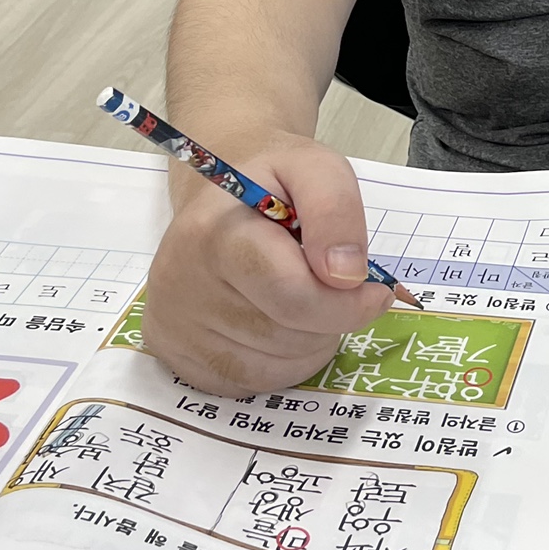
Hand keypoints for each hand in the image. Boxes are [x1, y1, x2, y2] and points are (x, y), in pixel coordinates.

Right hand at [142, 130, 396, 395]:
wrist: (215, 191)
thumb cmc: (270, 179)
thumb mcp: (315, 166)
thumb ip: (337, 210)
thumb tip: (347, 276)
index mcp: (214, 234)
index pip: (292, 294)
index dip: (347, 302)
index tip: (375, 290)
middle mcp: (181, 285)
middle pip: (286, 335)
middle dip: (330, 317)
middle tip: (336, 286)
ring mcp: (174, 325)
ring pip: (273, 368)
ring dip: (309, 342)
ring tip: (304, 296)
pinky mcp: (173, 356)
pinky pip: (251, 383)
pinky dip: (282, 362)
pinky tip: (278, 321)